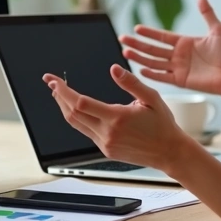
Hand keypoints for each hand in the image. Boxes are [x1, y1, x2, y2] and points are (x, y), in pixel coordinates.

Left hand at [43, 65, 190, 172]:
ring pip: (75, 124)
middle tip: (52, 82)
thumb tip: (114, 68)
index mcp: (117, 118)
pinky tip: (76, 109)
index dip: (64, 91)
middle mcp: (108, 133)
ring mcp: (105, 143)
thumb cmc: (163, 124)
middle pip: (72, 113)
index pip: (80, 103)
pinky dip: (76, 118)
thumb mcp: (151, 98)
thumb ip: (131, 82)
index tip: (54, 80)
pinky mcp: (106, 150)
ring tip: (58, 93)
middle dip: (58, 96)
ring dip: (64, 107)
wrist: (169, 152)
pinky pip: (85, 132)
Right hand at [120, 0, 220, 96]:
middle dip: (138, 44)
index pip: (161, 36)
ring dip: (140, 57)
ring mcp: (178, 68)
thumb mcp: (218, 30)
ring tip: (125, 52)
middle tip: (122, 39)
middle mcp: (178, 55)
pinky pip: (162, 77)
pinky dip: (151, 74)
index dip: (149, 33)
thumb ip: (207, 13)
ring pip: (154, 62)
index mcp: (184, 42)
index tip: (135, 28)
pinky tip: (140, 70)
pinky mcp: (180, 81)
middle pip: (153, 48)